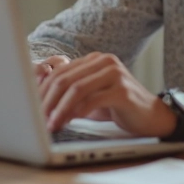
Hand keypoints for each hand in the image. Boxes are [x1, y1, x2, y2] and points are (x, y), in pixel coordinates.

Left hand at [37, 52, 175, 137]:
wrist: (152, 116)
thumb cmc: (119, 107)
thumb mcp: (92, 97)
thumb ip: (72, 94)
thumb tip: (40, 104)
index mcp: (94, 59)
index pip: (60, 72)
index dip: (42, 90)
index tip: (31, 108)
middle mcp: (104, 61)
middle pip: (65, 79)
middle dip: (47, 100)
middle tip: (36, 118)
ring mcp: (115, 74)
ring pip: (76, 89)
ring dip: (59, 109)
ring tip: (51, 124)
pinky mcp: (123, 90)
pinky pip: (93, 99)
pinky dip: (76, 112)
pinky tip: (68, 122)